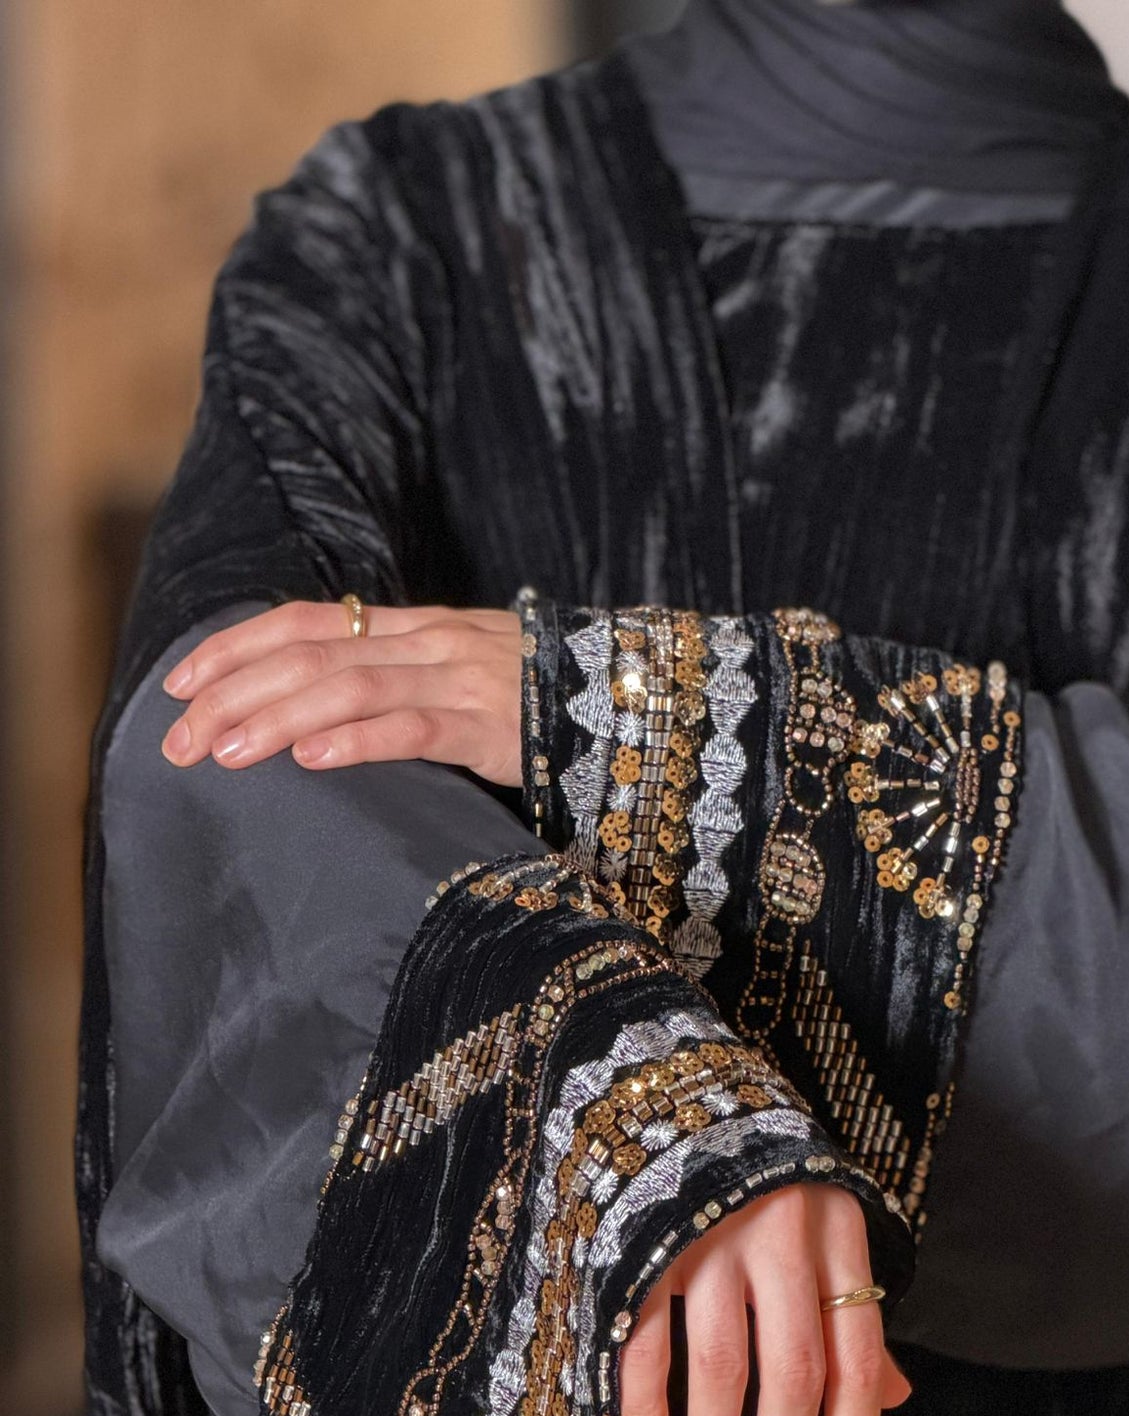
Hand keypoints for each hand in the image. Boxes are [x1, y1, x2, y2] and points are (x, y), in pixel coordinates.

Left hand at [158, 600, 522, 783]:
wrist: (632, 699)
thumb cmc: (537, 700)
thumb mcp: (458, 673)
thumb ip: (397, 679)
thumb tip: (316, 711)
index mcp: (413, 627)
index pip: (303, 622)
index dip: (234, 648)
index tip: (177, 684)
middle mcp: (427, 643)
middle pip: (308, 657)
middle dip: (233, 695)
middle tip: (178, 741)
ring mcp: (460, 680)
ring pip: (349, 688)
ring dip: (276, 720)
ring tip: (224, 753)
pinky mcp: (492, 727)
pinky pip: (415, 728)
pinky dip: (358, 741)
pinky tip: (312, 761)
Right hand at [618, 1182, 911, 1415]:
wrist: (681, 1093)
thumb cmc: (769, 1182)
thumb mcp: (828, 1232)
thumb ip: (853, 1313)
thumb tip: (892, 1400)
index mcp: (839, 1240)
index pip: (858, 1361)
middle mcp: (783, 1240)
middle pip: (795, 1373)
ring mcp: (712, 1238)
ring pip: (722, 1364)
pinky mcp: (647, 1240)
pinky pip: (647, 1342)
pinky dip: (648, 1407)